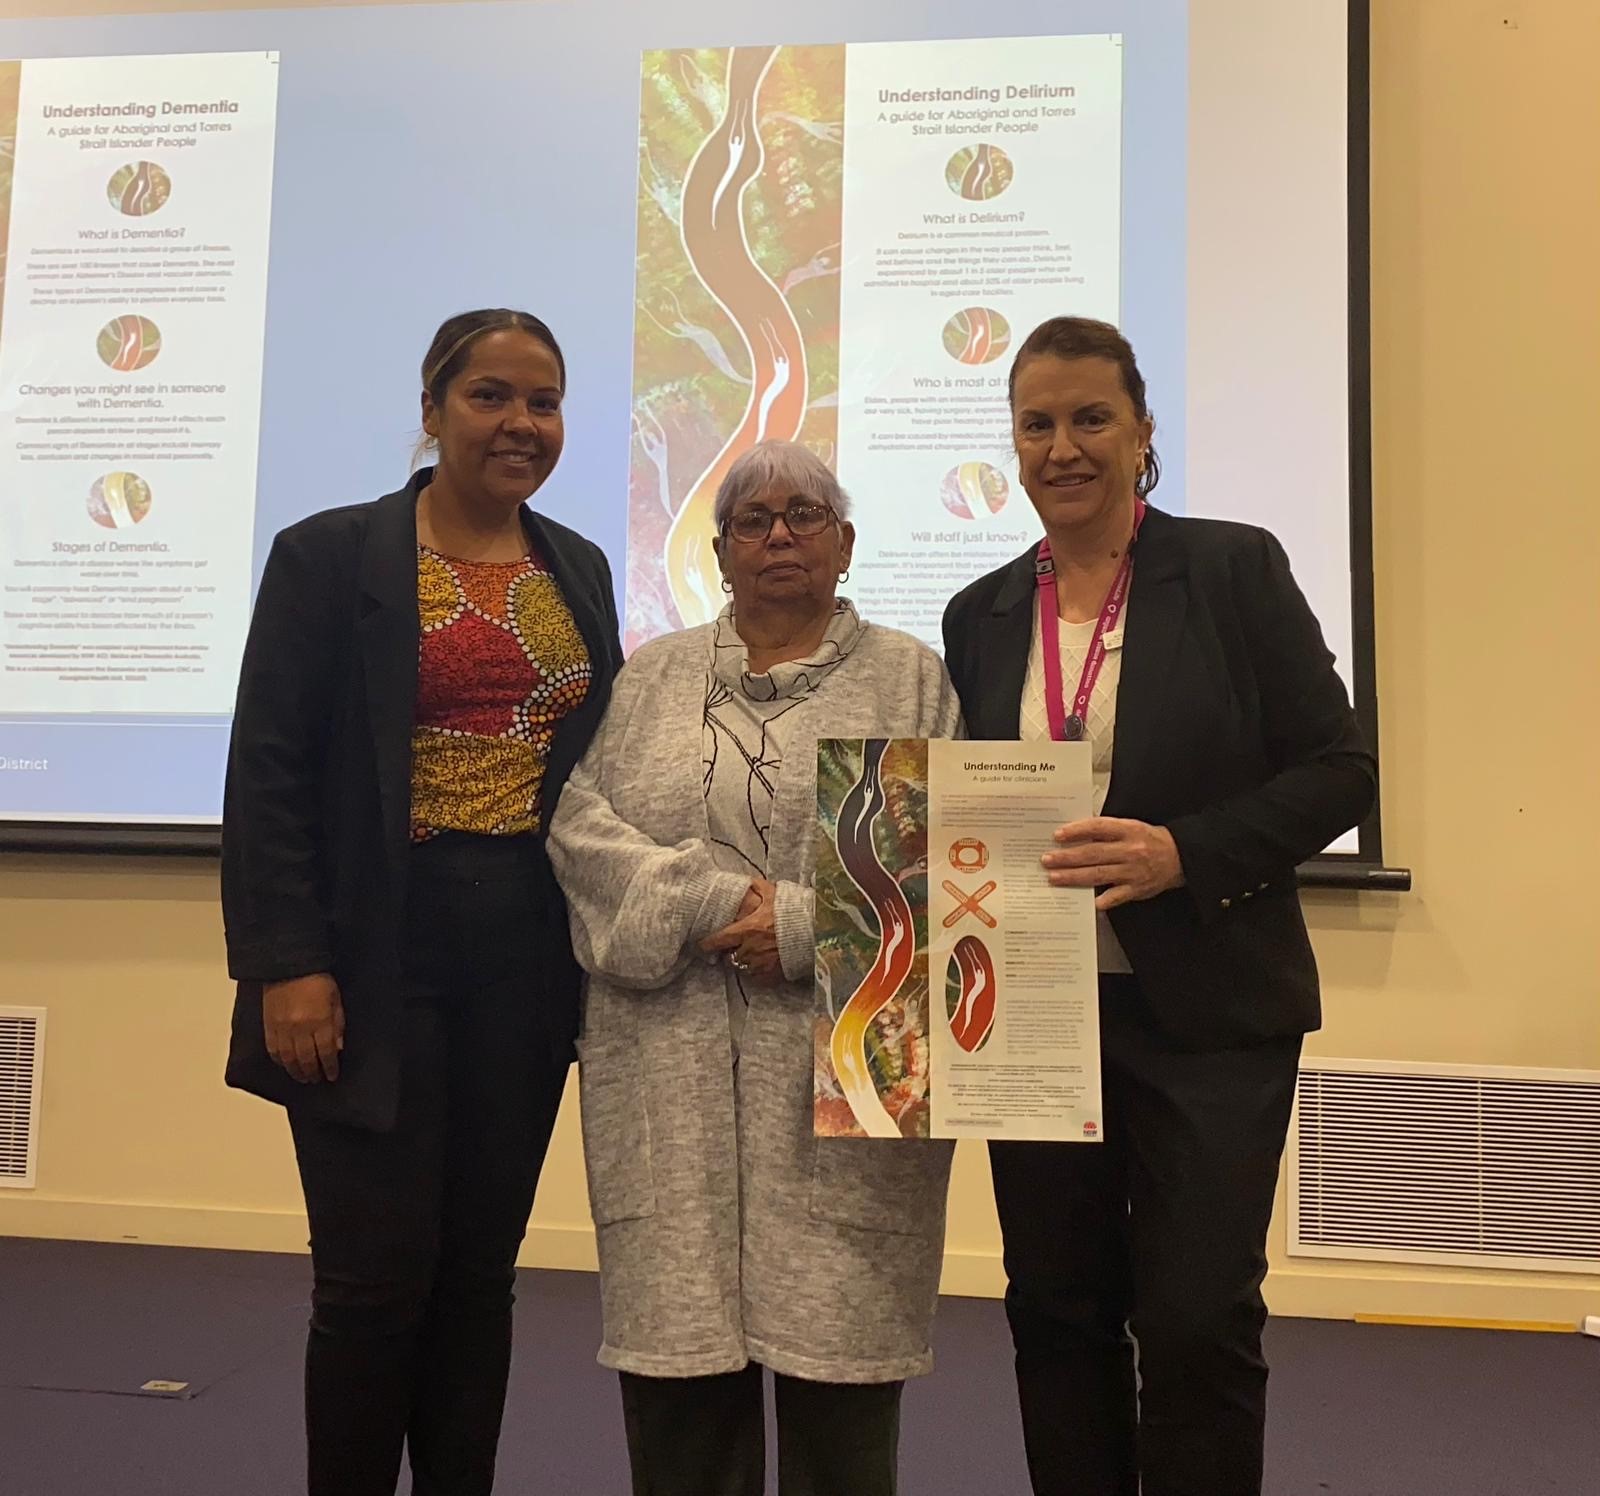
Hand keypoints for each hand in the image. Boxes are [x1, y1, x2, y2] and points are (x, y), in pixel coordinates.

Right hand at [263, 973, 344, 1083]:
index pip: (326, 1053)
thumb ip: (338, 1024)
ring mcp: (282, 1029)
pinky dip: (279, 1060)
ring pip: (289, 1059)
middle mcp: (301, 1029)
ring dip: (296, 1071)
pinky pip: (273, 1049)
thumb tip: (338, 1047)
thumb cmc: (316, 979)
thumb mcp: (336, 999)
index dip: (330, 1067)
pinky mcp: (269, 1026)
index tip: (332, 1075)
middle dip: (313, 1073)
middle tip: (316, 1080)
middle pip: (307, 1059)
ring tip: (302, 1078)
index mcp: (320, 1021)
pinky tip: (284, 1064)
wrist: (289, 965)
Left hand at [699, 877, 782, 984]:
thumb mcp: (772, 893)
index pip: (717, 940)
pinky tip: (761, 963)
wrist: (816, 930)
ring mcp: (761, 964)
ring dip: (742, 962)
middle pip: (729, 957)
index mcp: (747, 929)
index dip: (707, 944)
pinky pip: (757, 978)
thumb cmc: (792, 910)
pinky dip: (756, 972)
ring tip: (747, 954)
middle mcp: (750, 949)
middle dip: (729, 952)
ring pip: (742, 968)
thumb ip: (756, 887)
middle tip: (732, 947)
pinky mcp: (772, 974)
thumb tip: (745, 880)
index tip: (702, 944)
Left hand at [1041, 817, 1185, 910]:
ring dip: (1074, 876)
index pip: (1098, 828)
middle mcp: (1130, 850)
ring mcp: (1133, 871)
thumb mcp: (1131, 827)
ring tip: (1054, 877)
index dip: (1077, 831)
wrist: (1179, 857)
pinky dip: (1102, 900)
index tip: (1058, 835)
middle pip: (1093, 853)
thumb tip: (1076, 834)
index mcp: (1128, 831)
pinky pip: (1116, 897)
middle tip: (1047, 860)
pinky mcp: (1137, 889)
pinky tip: (1087, 902)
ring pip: (1099, 874)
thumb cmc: (1149, 840)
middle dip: (1067, 857)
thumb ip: (1106, 830)